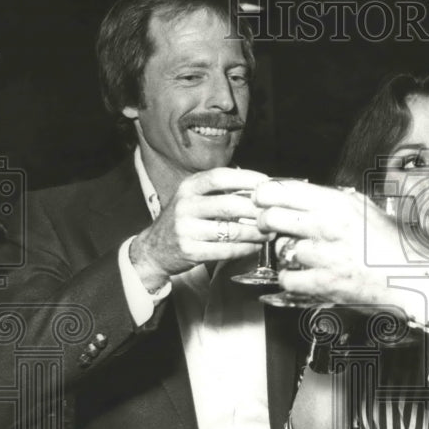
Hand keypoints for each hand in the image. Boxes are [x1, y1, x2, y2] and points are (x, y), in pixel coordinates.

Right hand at [130, 167, 270, 289]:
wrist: (154, 249)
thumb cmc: (184, 220)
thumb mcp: (194, 198)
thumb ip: (220, 190)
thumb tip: (259, 185)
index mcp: (188, 187)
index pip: (220, 176)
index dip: (246, 178)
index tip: (267, 184)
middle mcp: (185, 205)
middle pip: (229, 204)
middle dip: (257, 211)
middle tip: (274, 215)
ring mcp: (186, 229)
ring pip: (231, 230)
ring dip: (256, 233)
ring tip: (269, 233)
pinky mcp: (190, 251)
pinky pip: (226, 250)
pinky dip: (246, 249)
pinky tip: (255, 246)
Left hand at [254, 180, 416, 308]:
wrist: (414, 279)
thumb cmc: (394, 245)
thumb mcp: (366, 210)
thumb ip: (334, 200)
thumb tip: (301, 193)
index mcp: (338, 203)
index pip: (283, 190)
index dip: (264, 194)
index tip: (261, 199)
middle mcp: (329, 226)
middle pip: (272, 217)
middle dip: (266, 223)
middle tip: (270, 227)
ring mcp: (325, 256)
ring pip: (280, 250)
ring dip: (286, 254)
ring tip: (305, 255)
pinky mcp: (324, 284)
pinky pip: (288, 278)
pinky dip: (292, 279)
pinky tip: (306, 275)